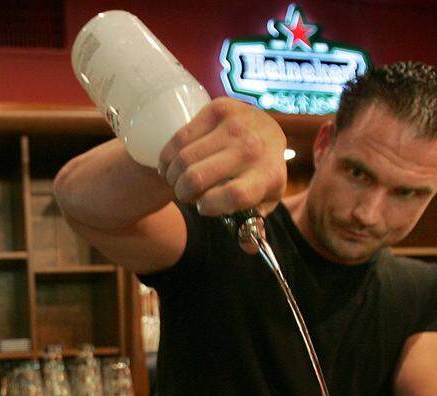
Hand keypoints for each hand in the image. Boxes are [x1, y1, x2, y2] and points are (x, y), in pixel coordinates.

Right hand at [157, 98, 287, 216]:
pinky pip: (178, 139)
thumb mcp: (261, 202)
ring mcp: (237, 124)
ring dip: (172, 177)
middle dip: (183, 193)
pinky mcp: (219, 108)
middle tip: (185, 194)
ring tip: (177, 180)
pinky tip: (171, 164)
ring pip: (183, 160)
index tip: (203, 207)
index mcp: (269, 175)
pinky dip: (167, 157)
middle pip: (198, 178)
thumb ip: (251, 228)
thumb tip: (245, 246)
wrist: (266, 132)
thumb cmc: (258, 175)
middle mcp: (254, 147)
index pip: (234, 195)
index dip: (209, 206)